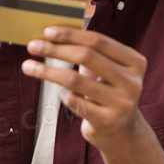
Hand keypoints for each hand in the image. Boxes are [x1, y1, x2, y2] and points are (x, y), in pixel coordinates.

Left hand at [21, 25, 147, 155]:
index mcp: (135, 62)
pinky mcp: (107, 121)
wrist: (122, 133)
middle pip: (87, 56)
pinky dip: (63, 94)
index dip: (71, 34)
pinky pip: (74, 101)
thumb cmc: (107, 93)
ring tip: (28, 66)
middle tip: (33, 46)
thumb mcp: (106, 70)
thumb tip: (54, 32)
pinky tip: (61, 93)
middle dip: (56, 49)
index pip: (99, 41)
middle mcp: (132, 82)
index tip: (47, 31)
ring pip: (75, 80)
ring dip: (47, 71)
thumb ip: (89, 52)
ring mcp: (122, 103)